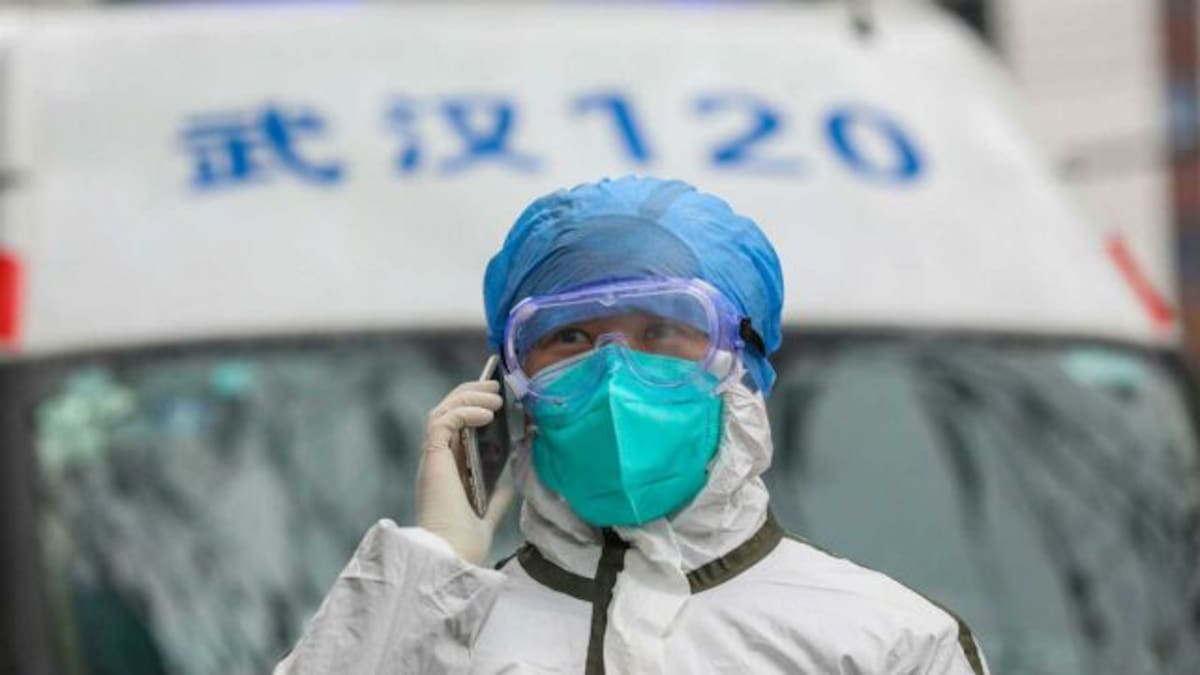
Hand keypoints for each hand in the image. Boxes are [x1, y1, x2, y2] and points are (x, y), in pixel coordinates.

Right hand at [416, 380, 515, 564]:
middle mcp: (436, 460)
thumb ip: (496, 497)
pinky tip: (487, 413)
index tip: (496, 397)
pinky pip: (442, 423)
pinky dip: (464, 412)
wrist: (453, 556)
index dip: (472, 405)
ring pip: (442, 411)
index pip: (455, 425)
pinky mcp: (431, 458)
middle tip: (495, 385)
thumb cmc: (465, 542)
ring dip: (468, 397)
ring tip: (495, 395)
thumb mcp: (488, 513)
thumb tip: (510, 480)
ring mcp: (432, 458)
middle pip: (447, 411)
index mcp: (447, 469)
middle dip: (470, 393)